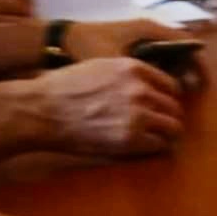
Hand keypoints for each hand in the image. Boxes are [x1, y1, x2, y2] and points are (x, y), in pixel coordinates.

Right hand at [19, 57, 184, 156]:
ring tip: (154, 140)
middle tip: (159, 128)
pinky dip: (154, 148)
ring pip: (173, 127)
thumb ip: (127, 75)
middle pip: (174, 107)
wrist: (42, 109)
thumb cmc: (64, 88)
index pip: (170, 85)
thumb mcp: (101, 67)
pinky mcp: (131, 137)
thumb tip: (148, 87)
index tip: (160, 108)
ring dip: (165, 135)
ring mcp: (138, 113)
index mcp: (134, 68)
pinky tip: (142, 148)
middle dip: (168, 118)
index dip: (166, 99)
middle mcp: (141, 88)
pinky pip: (158, 145)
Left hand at [65, 17, 207, 87]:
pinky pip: (157, 57)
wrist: (60, 38)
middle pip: (180, 47)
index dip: (196, 61)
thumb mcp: (116, 62)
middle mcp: (149, 30)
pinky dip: (163, 71)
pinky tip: (159, 89)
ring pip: (169, 53)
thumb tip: (166, 92)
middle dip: (189, 69)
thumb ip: (141, 76)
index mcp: (149, 29)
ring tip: (178, 94)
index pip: (185, 41)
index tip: (201, 80)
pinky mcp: (132, 45)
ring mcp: (140, 36)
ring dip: (177, 71)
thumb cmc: (88, 46)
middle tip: (193, 90)